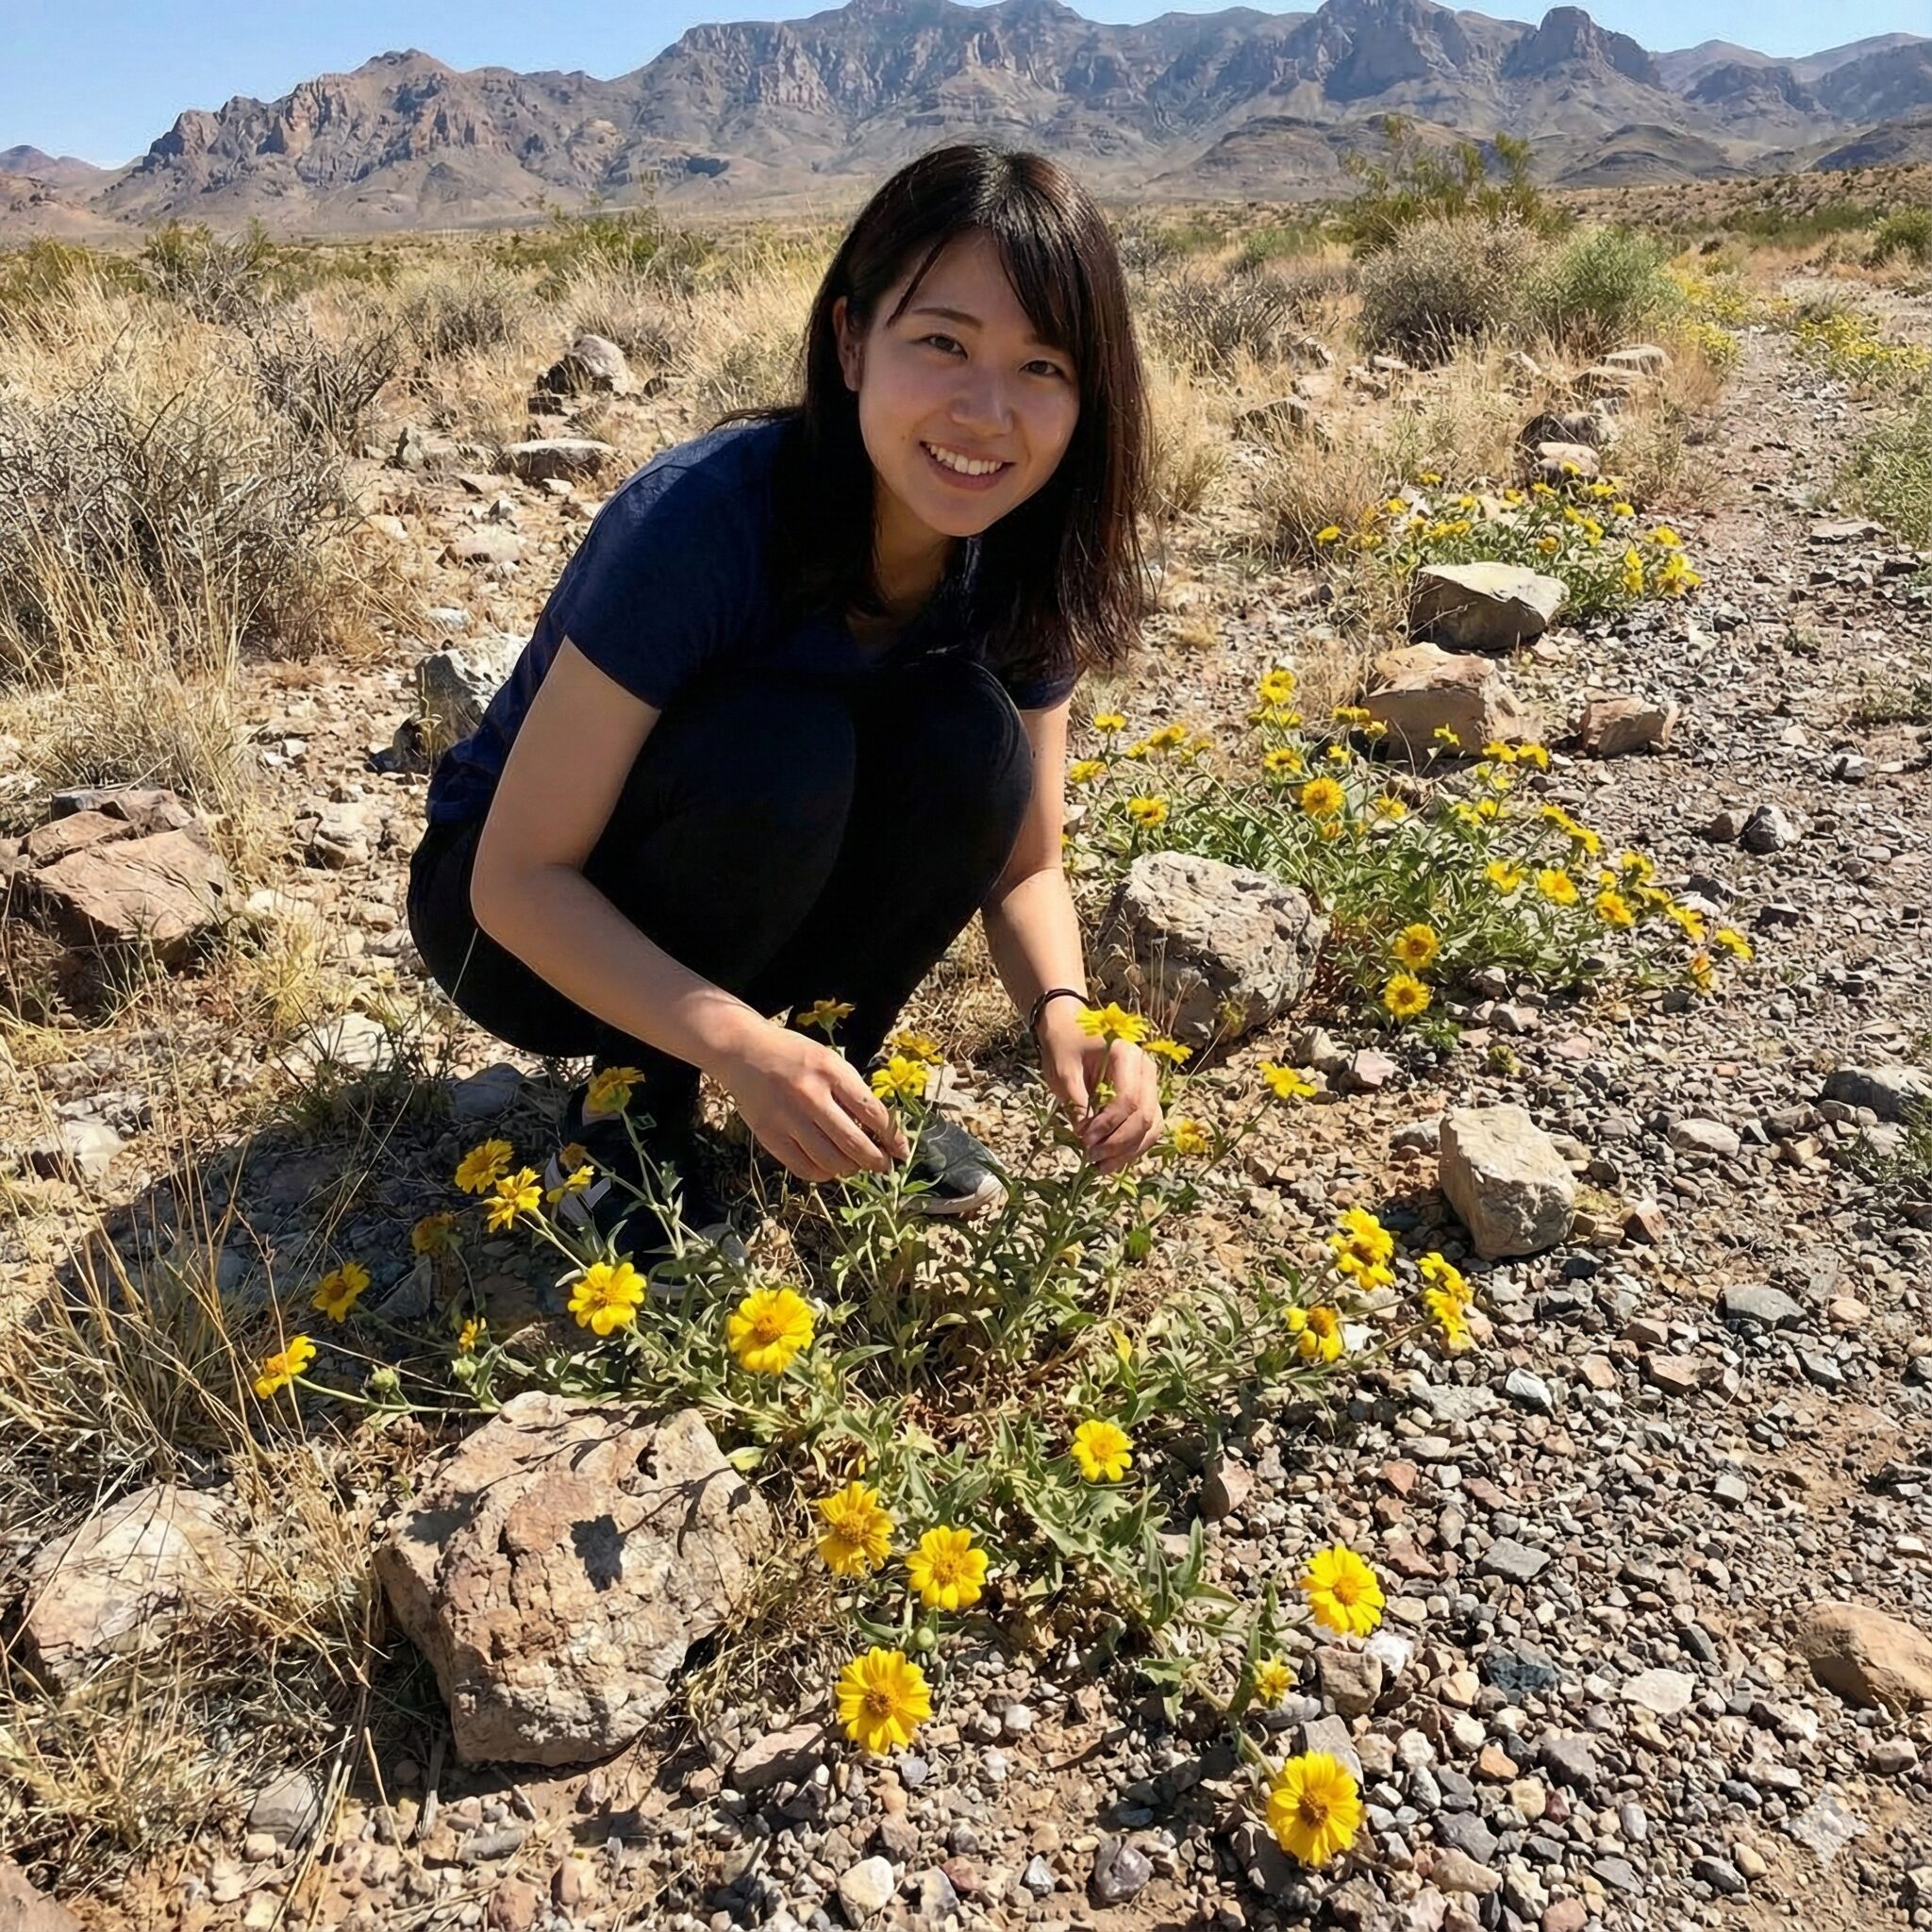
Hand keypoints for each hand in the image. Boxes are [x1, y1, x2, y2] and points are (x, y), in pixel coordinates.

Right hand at [712, 1021, 908, 1182]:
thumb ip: (852, 1092)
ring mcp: (788, 1117)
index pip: (872, 1113)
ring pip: (831, 1160)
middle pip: (854, 1142)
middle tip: (884, 1166)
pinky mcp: (769, 1134)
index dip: (892, 1137)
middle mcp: (811, 1095)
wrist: (744, 1052)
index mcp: (831, 1071)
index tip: (901, 1151)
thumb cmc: (795, 1056)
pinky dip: (822, 1173)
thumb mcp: (829, 1061)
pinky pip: (804, 1167)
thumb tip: (880, 1132)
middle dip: (876, 1160)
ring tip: (855, 1165)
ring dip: (850, 1169)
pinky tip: (828, 1167)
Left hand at [1036, 1006, 1164, 1174]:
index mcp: (1128, 1056)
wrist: (1070, 1028)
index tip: (1084, 1138)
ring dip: (1129, 1150)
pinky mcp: (1146, 1099)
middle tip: (1091, 1156)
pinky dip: (1134, 1147)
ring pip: (1151, 1126)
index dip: (1109, 1124)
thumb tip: (1086, 1137)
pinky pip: (1149, 1128)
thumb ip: (1076, 1103)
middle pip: (1145, 1116)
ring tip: (1101, 1167)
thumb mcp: (1063, 1072)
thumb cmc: (1065, 1045)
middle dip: (1118, 1142)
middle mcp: (1146, 1070)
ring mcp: (1150, 1085)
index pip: (1129, 1099)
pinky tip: (1113, 1162)